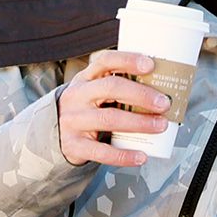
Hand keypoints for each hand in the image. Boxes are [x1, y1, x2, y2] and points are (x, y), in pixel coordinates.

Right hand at [56, 51, 172, 168]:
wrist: (52, 134)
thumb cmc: (85, 109)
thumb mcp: (92, 91)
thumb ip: (117, 87)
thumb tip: (162, 89)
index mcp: (85, 79)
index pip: (105, 61)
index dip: (128, 60)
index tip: (151, 65)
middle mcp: (77, 96)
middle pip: (110, 88)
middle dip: (141, 94)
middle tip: (164, 103)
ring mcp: (73, 121)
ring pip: (109, 119)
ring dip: (139, 123)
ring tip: (160, 125)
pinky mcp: (74, 145)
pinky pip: (101, 151)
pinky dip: (124, 155)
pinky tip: (141, 156)